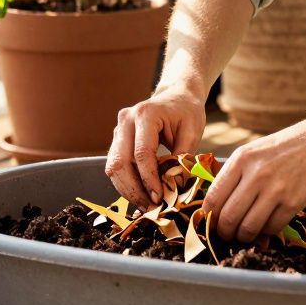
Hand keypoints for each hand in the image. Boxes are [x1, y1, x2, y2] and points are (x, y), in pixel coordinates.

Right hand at [105, 87, 206, 208]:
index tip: (159, 198)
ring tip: (146, 206)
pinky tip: (141, 195)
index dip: (149, 179)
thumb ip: (183, 158)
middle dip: (134, 190)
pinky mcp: (117, 140)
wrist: (176, 96)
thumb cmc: (187, 112)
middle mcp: (126, 120)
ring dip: (127, 190)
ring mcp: (118, 129)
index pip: (141, 153)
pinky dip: (126, 183)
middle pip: (120, 162)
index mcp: (145, 114)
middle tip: (151, 208)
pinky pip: (115, 166)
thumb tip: (174, 187)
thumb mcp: (192, 131)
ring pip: (113, 167)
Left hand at [201, 114, 305, 242]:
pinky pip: (271, 228)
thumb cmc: (284, 147)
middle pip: (228, 217)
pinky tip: (265, 229)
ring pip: (248, 228)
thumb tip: (216, 206)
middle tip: (226, 235)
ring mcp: (275, 190)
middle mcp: (256, 174)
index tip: (211, 223)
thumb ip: (234, 174)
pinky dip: (265, 234)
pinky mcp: (293, 202)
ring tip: (245, 235)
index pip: (213, 197)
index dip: (208, 217)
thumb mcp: (253, 151)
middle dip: (224, 232)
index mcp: (241, 159)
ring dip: (243, 237)